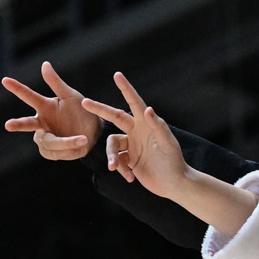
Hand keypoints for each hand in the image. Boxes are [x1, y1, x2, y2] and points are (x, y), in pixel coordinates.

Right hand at [1, 61, 101, 159]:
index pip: (29, 96)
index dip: (17, 88)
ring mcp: (45, 138)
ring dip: (66, 142)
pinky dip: (67, 150)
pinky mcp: (50, 151)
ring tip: (82, 139)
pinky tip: (77, 146)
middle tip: (8, 125)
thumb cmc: (82, 111)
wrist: (95, 133)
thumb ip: (56, 83)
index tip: (5, 80)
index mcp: (45, 107)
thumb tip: (44, 64)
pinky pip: (54, 153)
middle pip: (27, 124)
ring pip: (49, 142)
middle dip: (18, 124)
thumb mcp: (72, 96)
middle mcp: (41, 122)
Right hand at [74, 73, 192, 201]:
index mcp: (146, 124)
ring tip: (116, 169)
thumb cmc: (174, 161)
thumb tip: (147, 109)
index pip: (134, 102)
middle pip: (114, 117)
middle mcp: (137, 131)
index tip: (117, 74)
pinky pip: (116, 161)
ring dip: (112, 157)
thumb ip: (158, 126)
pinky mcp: (128, 160)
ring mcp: (131, 146)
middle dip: (99, 109)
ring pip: (111, 145)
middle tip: (84, 102)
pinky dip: (121, 169)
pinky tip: (131, 178)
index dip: (126, 88)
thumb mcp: (167, 143)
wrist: (174, 184)